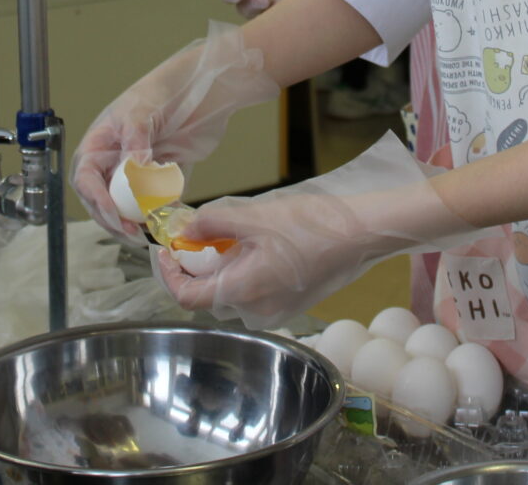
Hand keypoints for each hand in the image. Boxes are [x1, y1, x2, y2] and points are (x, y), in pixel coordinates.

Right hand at [73, 22, 280, 241]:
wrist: (203, 88)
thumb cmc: (165, 90)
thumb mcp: (142, 113)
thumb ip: (135, 144)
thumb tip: (132, 172)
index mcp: (100, 143)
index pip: (87, 178)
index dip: (97, 199)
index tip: (114, 214)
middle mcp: (115, 159)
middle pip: (103, 199)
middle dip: (113, 219)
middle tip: (131, 232)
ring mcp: (138, 171)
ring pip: (128, 206)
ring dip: (135, 221)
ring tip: (149, 232)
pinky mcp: (162, 178)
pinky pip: (156, 203)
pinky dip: (161, 214)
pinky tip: (170, 221)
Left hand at [155, 132, 485, 327]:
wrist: (361, 234)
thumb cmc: (312, 224)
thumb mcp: (254, 216)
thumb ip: (212, 223)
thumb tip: (184, 228)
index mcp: (243, 290)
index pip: (187, 296)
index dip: (169, 273)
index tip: (166, 249)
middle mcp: (257, 310)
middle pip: (208, 295)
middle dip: (196, 266)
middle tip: (197, 235)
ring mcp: (276, 311)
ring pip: (231, 294)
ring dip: (221, 269)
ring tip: (228, 237)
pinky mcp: (290, 305)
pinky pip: (253, 294)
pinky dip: (243, 273)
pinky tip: (254, 247)